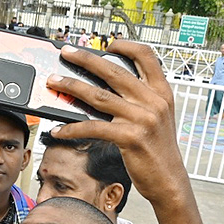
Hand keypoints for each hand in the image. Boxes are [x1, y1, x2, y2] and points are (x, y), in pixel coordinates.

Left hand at [46, 42, 187, 203]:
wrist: (169, 180)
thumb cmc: (159, 150)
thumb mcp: (158, 118)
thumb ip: (140, 99)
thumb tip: (104, 87)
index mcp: (162, 92)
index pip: (146, 56)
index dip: (126, 45)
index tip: (109, 43)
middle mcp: (153, 101)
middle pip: (113, 71)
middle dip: (85, 59)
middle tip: (66, 52)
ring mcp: (142, 118)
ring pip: (98, 96)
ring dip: (71, 87)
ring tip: (54, 82)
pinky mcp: (129, 137)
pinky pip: (93, 127)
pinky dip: (72, 128)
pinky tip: (59, 129)